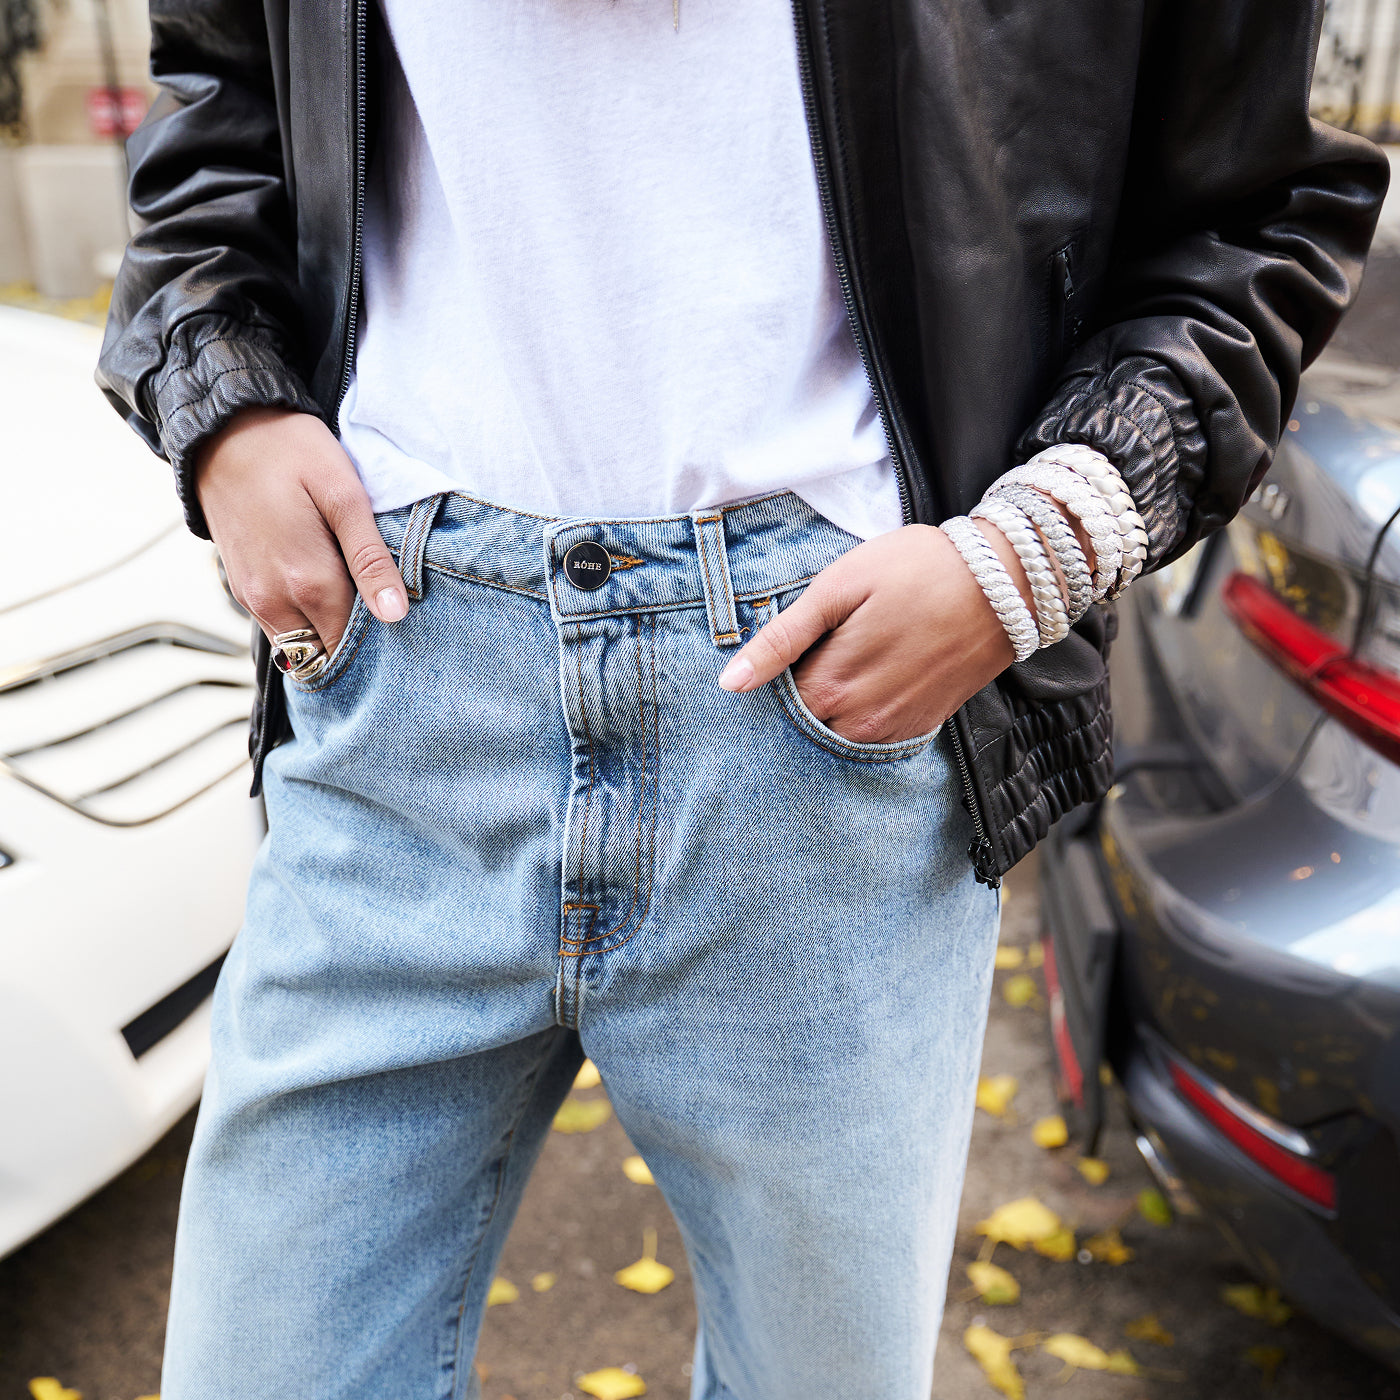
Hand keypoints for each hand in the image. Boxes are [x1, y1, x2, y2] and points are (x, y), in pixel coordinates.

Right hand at [194, 407, 407, 656]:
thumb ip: (369, 558)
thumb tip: (395, 615)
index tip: (400, 620)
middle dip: (354, 643)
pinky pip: (279, 627)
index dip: (380, 640)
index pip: (352, 643)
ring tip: (354, 598)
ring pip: (299, 646)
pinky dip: (303, 621)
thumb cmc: (292, 453)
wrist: (223, 429)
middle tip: (381, 610)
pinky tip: (324, 588)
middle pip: (325, 652)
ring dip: (327, 635)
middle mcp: (274, 601)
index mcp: (307, 583)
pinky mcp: (241, 588)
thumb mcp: (344, 496)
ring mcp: (252, 598)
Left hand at [716, 522, 1034, 743]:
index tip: (790, 646)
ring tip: (851, 657)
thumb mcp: (838, 587)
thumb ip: (782, 637)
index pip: (774, 704)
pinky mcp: (921, 727)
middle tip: (823, 647)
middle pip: (804, 722)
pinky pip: (874, 737)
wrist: (1006, 583)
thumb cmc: (917, 570)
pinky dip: (863, 713)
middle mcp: (859, 721)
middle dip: (800, 692)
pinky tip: (876, 675)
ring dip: (831, 705)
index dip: (774, 675)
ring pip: (836, 733)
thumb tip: (730, 682)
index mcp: (829, 685)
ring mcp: (893, 729)